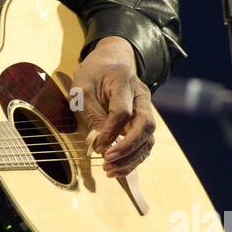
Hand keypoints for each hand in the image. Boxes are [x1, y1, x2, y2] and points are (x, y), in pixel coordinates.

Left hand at [70, 36, 156, 179]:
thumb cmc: (93, 74)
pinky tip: (117, 169)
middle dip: (128, 147)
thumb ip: (93, 115)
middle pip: (145, 125)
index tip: (97, 147)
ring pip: (149, 138)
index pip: (122, 111)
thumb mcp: (83, 89)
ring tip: (110, 171)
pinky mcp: (144, 119)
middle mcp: (141, 95)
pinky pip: (145, 142)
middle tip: (108, 160)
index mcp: (123, 81)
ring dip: (131, 158)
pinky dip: (133, 158)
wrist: (110, 61)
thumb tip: (100, 145)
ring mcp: (146, 107)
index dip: (110, 132)